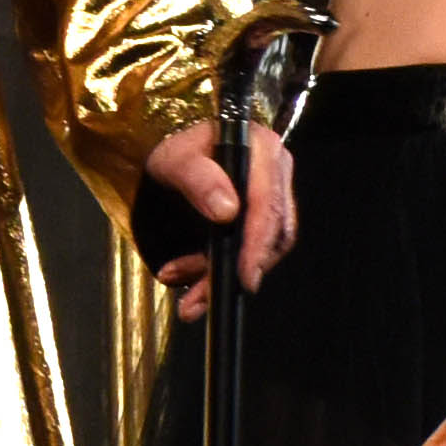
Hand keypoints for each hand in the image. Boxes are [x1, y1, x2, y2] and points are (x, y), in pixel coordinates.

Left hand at [142, 112, 297, 318]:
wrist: (170, 160)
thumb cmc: (174, 152)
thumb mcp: (175, 159)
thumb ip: (198, 178)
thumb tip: (228, 209)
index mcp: (261, 149)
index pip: (268, 204)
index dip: (257, 244)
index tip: (243, 275)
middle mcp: (275, 173)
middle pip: (270, 234)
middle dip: (234, 270)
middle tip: (202, 297)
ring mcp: (272, 198)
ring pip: (261, 251)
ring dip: (223, 277)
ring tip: (191, 296)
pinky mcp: (261, 220)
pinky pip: (251, 254)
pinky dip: (220, 273)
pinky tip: (194, 282)